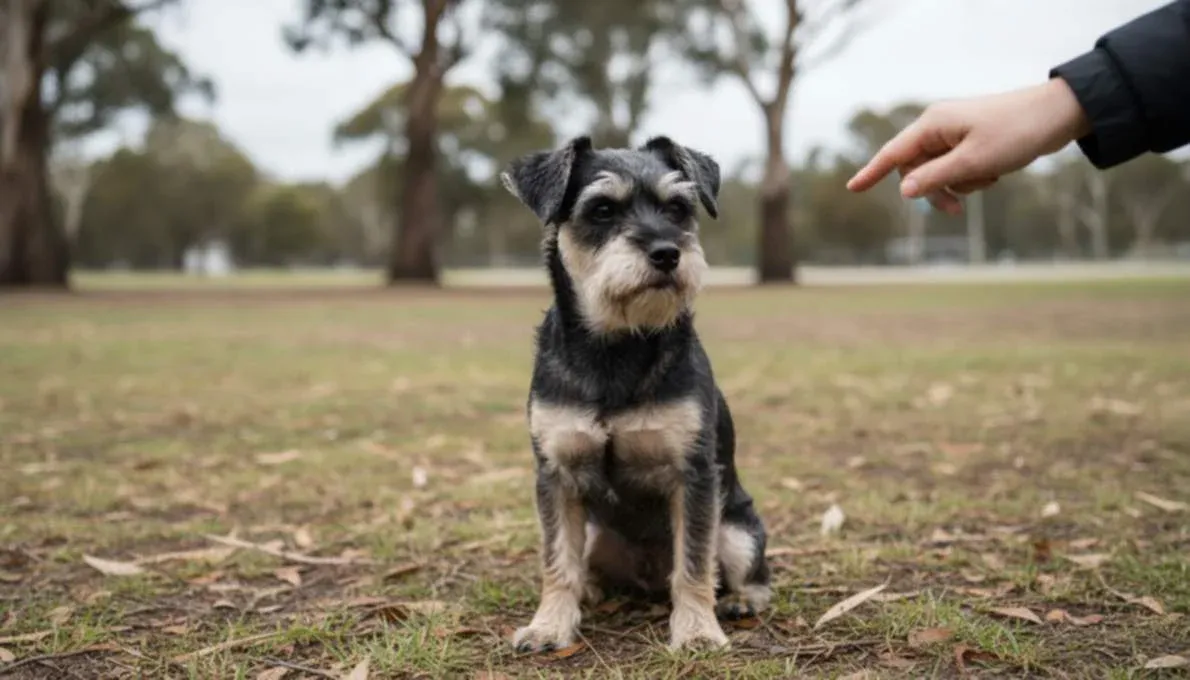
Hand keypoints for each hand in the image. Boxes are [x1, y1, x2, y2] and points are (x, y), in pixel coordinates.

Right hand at [845, 78, 1091, 213]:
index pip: (892, 153)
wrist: (1056, 116)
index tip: (852, 189)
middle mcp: (938, 127)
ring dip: (960, 184)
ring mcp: (954, 134)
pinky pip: (958, 168)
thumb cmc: (1014, 133)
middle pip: (917, 169)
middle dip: (935, 190)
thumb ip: (934, 177)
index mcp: (932, 125)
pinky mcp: (970, 141)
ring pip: (940, 172)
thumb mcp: (973, 161)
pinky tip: (995, 170)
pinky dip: (973, 176)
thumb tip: (903, 191)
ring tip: (988, 178)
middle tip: (956, 210)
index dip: (871, 172)